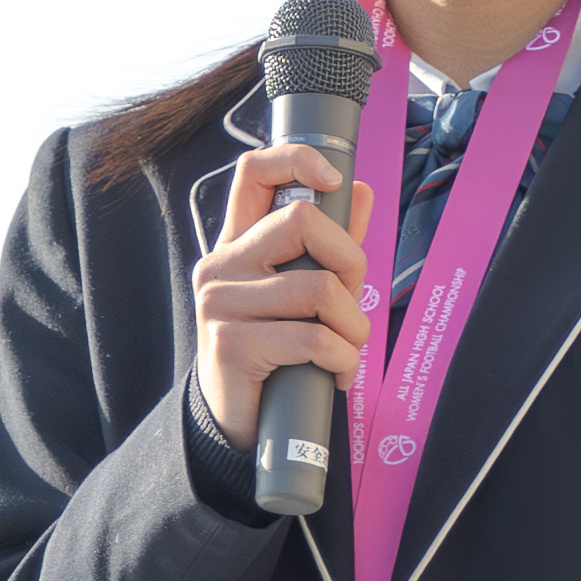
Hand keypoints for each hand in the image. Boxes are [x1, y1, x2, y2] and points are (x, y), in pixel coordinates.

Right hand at [192, 153, 373, 452]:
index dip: (297, 160)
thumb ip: (329, 244)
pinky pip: (313, 339)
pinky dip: (342, 360)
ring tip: (346, 350)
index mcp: (236, 242)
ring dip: (353, 327)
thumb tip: (360, 191)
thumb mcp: (299, 293)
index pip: (254, 171)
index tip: (333, 181)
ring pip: (318, 287)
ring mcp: (221, 302)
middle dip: (350, 262)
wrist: (235, 421)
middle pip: (302, 221)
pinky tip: (335, 375)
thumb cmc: (273, 351)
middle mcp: (221, 264)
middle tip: (350, 302)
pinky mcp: (230, 343)